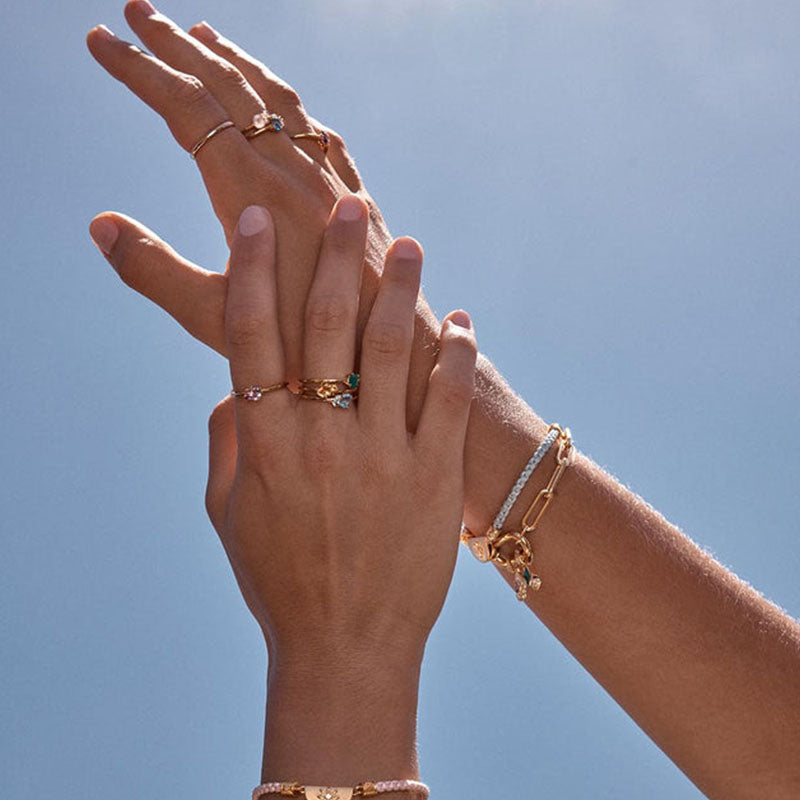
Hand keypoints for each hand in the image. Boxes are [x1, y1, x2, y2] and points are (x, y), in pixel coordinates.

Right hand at [87, 0, 402, 380]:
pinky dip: (289, 104)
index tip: (102, 40)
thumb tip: (101, 225)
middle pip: (230, 88)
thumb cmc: (303, 351)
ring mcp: (332, 182)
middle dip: (178, 46)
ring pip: (280, 101)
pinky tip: (283, 105)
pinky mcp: (358, 200)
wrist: (390, 360)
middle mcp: (295, 173)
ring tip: (204, 37)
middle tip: (138, 11)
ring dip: (237, 63)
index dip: (139, 70)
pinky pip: (319, 132)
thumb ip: (155, 271)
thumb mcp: (216, 318)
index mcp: (252, 193)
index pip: (185, 108)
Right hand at [203, 196, 475, 781]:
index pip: (250, 336)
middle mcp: (321, 440)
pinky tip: (459, 323)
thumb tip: (234, 388)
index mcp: (265, 444)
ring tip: (408, 243)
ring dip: (400, 289)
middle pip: (325, 326)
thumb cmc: (281, 581)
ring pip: (392, 350)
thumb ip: (226, 443)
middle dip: (334, 258)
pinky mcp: (432, 479)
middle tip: (347, 208)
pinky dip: (454, 355)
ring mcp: (382, 457)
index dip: (251, 271)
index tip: (257, 223)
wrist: (346, 649)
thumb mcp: (229, 514)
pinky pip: (446, 401)